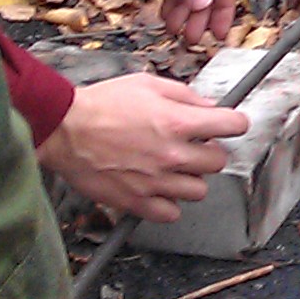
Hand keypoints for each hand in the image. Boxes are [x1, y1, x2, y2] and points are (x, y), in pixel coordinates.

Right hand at [36, 73, 251, 220]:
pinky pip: (171, 214)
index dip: (235, 123)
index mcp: (178, 122)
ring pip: (199, 191)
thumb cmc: (101, 104)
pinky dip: (169, 203)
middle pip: (219, 162)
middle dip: (209, 151)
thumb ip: (184, 96)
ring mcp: (156, 182)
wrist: (64, 130)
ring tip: (173, 168)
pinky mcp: (137, 202)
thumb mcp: (147, 84)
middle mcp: (172, 155)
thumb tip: (209, 107)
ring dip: (190, 178)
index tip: (231, 124)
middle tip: (193, 146)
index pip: (232, 125)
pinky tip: (158, 188)